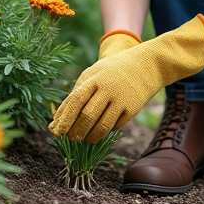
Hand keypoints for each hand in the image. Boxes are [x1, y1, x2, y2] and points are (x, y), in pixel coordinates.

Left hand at [49, 15, 203, 141]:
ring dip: (91, 136)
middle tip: (71, 138)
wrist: (147, 64)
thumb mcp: (92, 76)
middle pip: (87, 116)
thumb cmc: (111, 72)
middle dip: (76, 131)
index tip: (56, 132)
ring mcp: (121, 99)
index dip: (65, 119)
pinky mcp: (132, 108)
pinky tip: (103, 129)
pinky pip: (116, 125)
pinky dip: (107, 130)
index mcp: (94, 78)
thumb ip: (75, 96)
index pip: (75, 101)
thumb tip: (56, 123)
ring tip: (85, 139)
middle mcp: (108, 88)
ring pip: (102, 125)